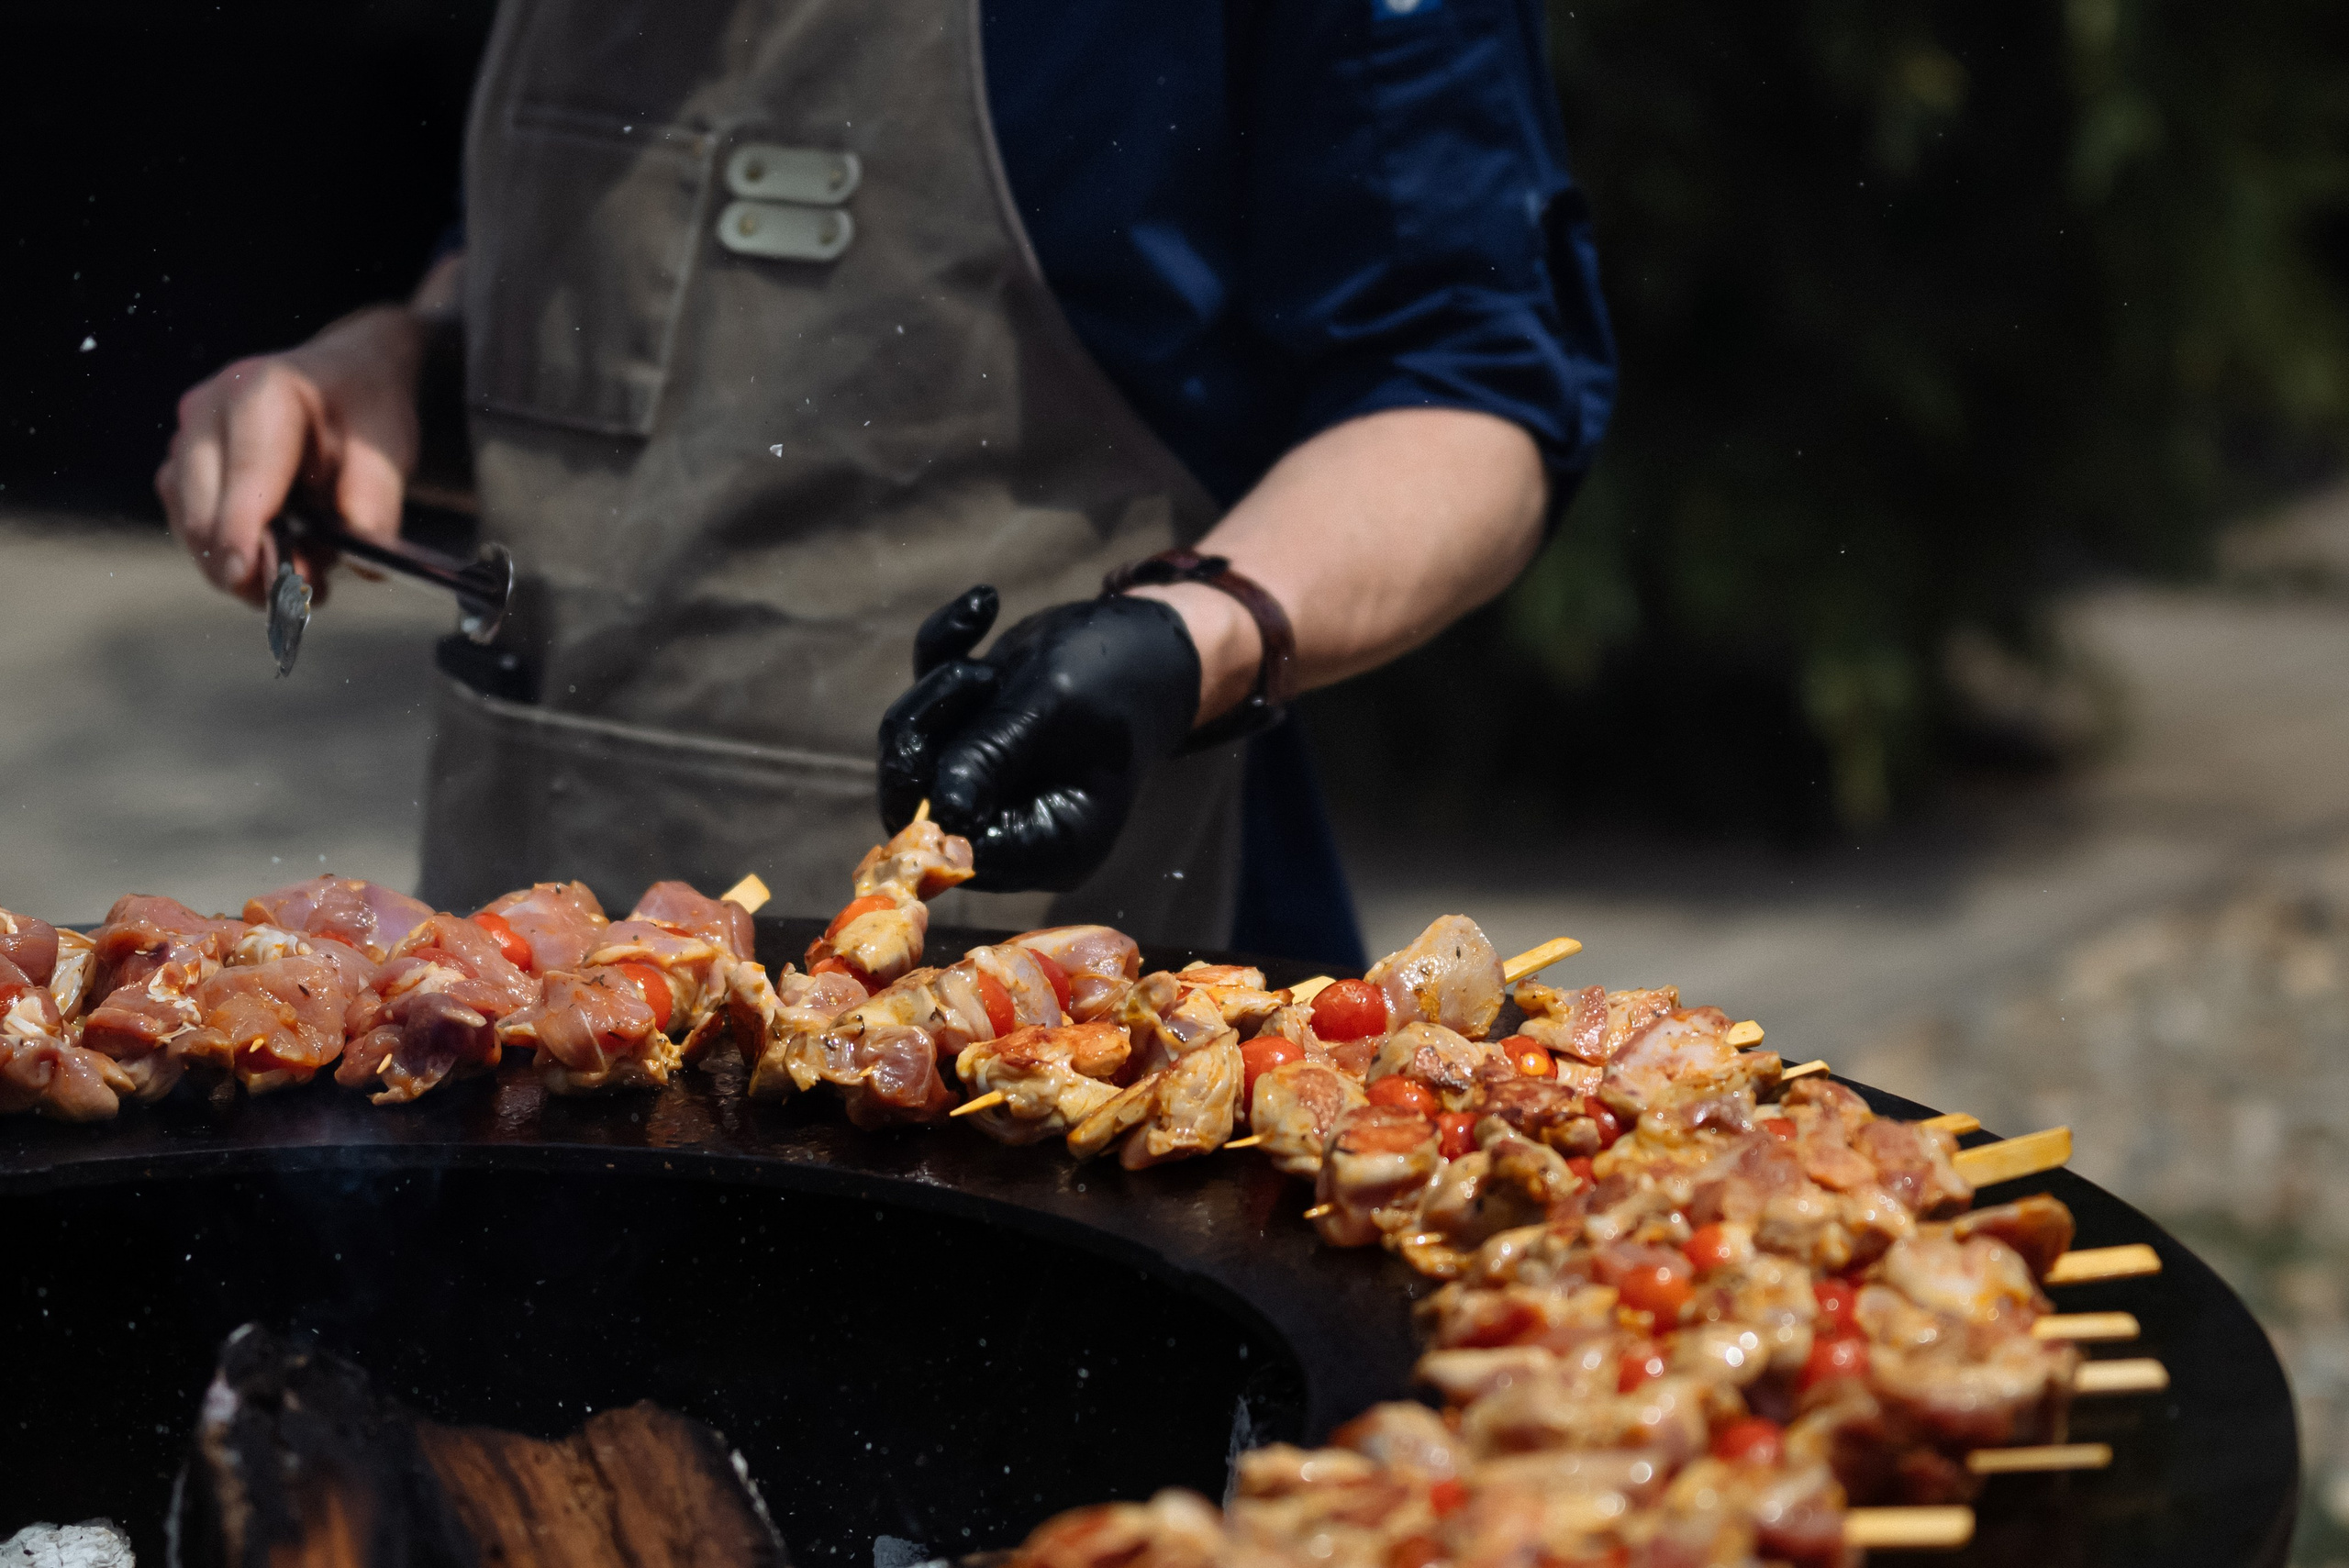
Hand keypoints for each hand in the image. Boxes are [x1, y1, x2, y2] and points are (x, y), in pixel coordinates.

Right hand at [155, 304, 425, 605]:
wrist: (344, 381)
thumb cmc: (364, 411)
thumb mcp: (388, 447)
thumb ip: (376, 501)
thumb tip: (366, 564)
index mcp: (264, 390)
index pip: (246, 467)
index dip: (241, 524)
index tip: (244, 572)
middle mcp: (210, 408)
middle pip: (202, 500)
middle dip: (241, 560)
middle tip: (295, 600)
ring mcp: (187, 436)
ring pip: (188, 519)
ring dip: (234, 565)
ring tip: (296, 587)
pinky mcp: (182, 465)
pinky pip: (190, 522)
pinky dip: (227, 555)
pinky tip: (274, 565)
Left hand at [877, 586, 1201, 891]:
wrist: (1155, 638)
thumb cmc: (1120, 672)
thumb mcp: (1053, 703)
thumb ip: (990, 754)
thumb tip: (933, 813)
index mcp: (1050, 844)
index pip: (959, 852)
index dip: (927, 805)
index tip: (933, 742)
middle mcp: (1014, 825)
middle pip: (921, 802)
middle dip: (926, 731)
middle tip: (971, 673)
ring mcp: (992, 785)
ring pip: (912, 751)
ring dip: (937, 688)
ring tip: (988, 634)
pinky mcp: (974, 739)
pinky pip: (926, 708)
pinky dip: (941, 652)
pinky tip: (982, 606)